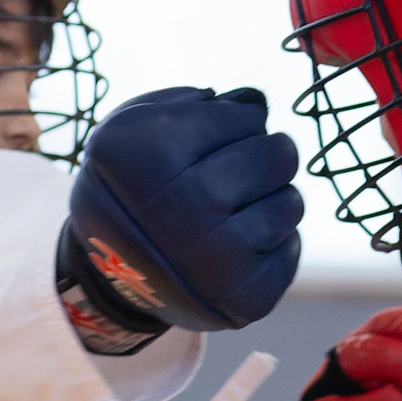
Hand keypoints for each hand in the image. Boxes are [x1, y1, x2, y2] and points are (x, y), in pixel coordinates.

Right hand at [57, 86, 303, 333]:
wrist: (110, 276)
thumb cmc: (132, 188)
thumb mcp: (130, 129)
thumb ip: (189, 101)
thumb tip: (256, 103)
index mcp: (150, 156)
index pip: (247, 115)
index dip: (234, 122)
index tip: (208, 143)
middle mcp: (183, 210)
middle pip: (279, 155)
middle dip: (265, 155)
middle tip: (237, 172)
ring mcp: (216, 262)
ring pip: (291, 203)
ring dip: (269, 201)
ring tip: (229, 215)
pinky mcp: (244, 299)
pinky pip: (291, 248)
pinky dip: (270, 243)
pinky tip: (233, 249)